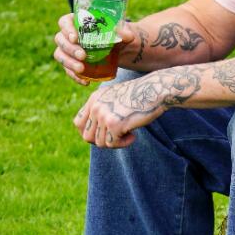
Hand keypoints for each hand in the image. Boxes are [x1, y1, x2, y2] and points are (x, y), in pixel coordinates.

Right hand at [53, 13, 134, 84]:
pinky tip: (85, 82)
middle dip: (70, 49)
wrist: (122, 50)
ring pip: (60, 55)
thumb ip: (125, 33)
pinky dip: (75, 76)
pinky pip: (68, 70)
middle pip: (60, 39)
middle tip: (83, 56)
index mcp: (78, 22)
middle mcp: (69, 35)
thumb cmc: (119, 36)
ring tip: (81, 69)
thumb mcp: (124, 33)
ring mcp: (69, 50)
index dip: (67, 29)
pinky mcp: (72, 63)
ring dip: (68, 63)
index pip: (65, 22)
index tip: (75, 38)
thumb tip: (126, 35)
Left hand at [72, 67, 201, 147]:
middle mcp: (95, 106)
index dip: (89, 133)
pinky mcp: (114, 124)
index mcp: (94, 99)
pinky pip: (112, 144)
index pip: (78, 123)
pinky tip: (134, 135)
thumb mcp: (116, 98)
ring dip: (115, 143)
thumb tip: (95, 134)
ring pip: (100, 143)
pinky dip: (124, 143)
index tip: (104, 134)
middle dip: (102, 141)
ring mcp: (103, 115)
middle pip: (88, 136)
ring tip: (128, 134)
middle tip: (118, 137)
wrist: (156, 90)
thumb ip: (103, 109)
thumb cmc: (141, 95)